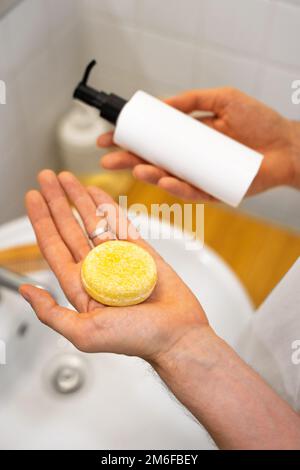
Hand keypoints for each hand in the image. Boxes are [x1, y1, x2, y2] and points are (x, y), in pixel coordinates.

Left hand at [20, 170, 207, 362]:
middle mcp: (97, 270)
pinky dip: (109, 206)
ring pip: (94, 221)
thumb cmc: (136, 339)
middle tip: (45, 178)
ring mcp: (118, 258)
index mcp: (81, 287)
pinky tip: (97, 192)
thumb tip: (27, 292)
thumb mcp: (84, 333)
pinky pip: (121, 223)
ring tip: (67, 178)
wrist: (177, 335)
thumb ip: (51, 313)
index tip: (33, 197)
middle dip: (56, 201)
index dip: (42, 220)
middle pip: (70, 227)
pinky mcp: (141, 252)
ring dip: (79, 199)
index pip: (54, 246)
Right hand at [98, 88, 297, 199]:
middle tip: (107, 160)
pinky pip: (192, 192)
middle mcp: (189, 158)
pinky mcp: (214, 191)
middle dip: (128, 161)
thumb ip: (193, 100)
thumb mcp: (223, 99)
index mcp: (187, 138)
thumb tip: (161, 104)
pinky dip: (177, 188)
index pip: (152, 140)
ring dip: (150, 175)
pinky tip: (165, 180)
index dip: (129, 139)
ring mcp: (199, 175)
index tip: (109, 137)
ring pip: (168, 179)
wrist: (286, 145)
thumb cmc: (259, 121)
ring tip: (136, 168)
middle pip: (153, 161)